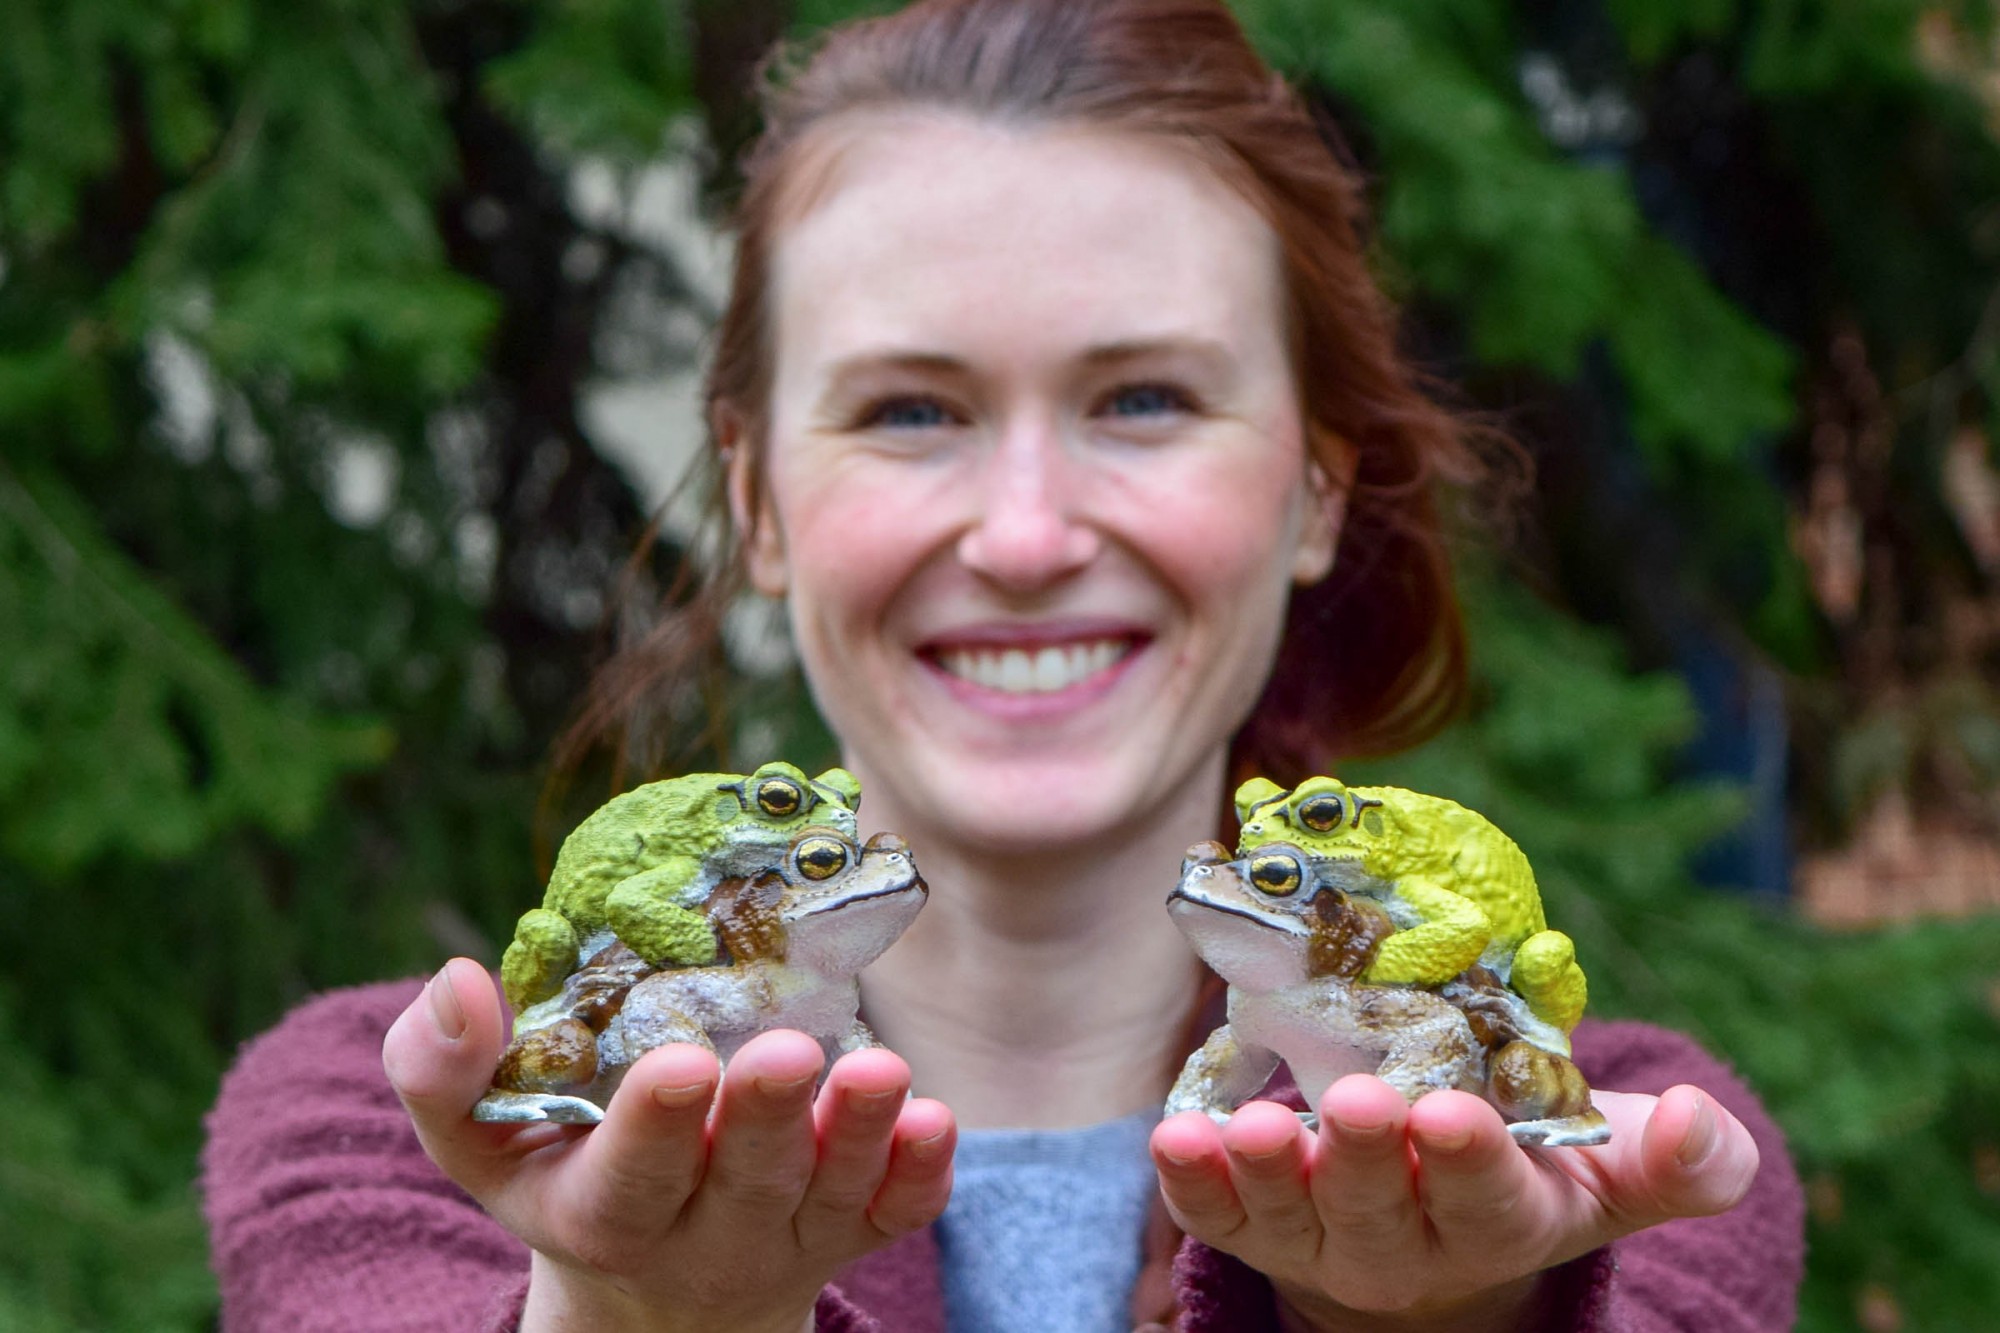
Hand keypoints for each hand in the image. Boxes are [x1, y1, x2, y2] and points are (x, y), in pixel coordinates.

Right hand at [382, 958, 955, 1332]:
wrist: (654, 1273)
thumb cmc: (559, 1163)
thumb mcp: (479, 1134)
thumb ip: (442, 1069)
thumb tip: (460, 978)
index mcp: (599, 1212)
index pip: (629, 1181)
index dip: (654, 1126)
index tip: (677, 1062)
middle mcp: (700, 1235)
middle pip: (742, 1185)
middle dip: (764, 1119)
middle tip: (786, 1050)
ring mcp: (787, 1235)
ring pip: (830, 1196)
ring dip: (857, 1134)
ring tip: (880, 1070)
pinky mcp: (853, 1227)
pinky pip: (896, 1214)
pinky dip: (920, 1173)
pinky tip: (933, 1118)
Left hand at [1151, 1075, 1759, 1332]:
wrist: (1434, 1226)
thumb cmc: (1530, 1172)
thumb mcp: (1608, 1169)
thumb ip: (1678, 1158)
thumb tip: (1703, 1121)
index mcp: (1498, 1223)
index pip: (1484, 1202)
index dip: (1466, 1163)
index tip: (1453, 1115)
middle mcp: (1403, 1245)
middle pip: (1377, 1211)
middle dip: (1364, 1158)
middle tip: (1355, 1102)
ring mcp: (1317, 1240)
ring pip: (1288, 1217)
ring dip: (1267, 1174)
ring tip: (1254, 1126)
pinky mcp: (1252, 1226)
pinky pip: (1215, 1216)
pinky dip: (1192, 1184)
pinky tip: (1174, 1140)